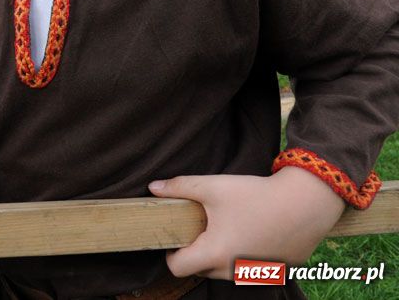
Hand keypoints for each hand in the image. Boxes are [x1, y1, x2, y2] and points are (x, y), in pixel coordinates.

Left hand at [148, 167, 345, 279]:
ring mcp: (255, 274)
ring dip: (220, 254)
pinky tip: (252, 231)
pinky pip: (248, 267)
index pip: (177, 268)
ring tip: (229, 226)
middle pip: (200, 270)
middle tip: (203, 225)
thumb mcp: (213, 187)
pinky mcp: (275, 271)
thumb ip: (180, 187)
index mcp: (214, 254)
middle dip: (196, 252)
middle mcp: (233, 271)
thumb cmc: (256, 195)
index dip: (171, 252)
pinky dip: (244, 254)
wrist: (307, 202)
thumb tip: (153, 187)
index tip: (177, 234)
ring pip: (224, 270)